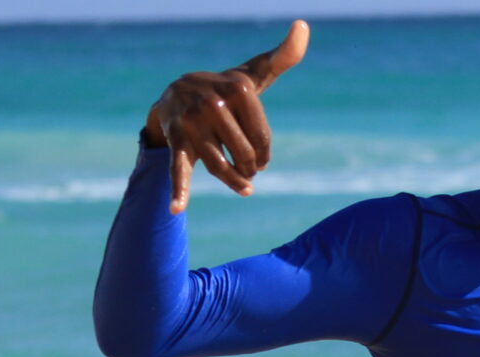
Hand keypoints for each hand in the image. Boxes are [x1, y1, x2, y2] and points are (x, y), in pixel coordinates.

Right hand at [145, 20, 309, 214]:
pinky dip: (179, 190)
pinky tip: (178, 208)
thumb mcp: (255, 73)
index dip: (265, 154)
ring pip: (220, 167)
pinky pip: (179, 167)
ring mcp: (193, 123)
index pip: (263, 138)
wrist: (178, 91)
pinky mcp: (176, 139)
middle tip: (249, 170)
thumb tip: (303, 25)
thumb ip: (283, 56)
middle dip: (251, 168)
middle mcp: (215, 104)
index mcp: (239, 90)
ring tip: (244, 189)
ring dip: (234, 183)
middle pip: (244, 154)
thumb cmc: (226, 89)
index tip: (261, 158)